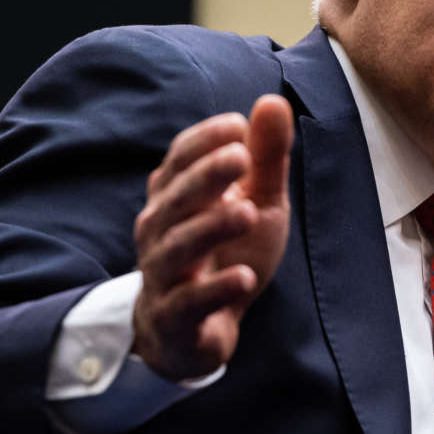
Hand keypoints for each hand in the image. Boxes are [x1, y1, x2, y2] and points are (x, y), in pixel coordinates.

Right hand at [132, 95, 293, 380]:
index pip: (179, 159)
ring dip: (211, 228)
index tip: (239, 126)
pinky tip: (244, 277)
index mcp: (175, 195)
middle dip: (206, 176)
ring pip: (178, 248)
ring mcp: (163, 275)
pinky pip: (188, 303)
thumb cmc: (223, 253)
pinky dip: (215, 290)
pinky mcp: (174, 318)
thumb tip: (272, 101)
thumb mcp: (256, 201)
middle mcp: (160, 230)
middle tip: (241, 158)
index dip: (205, 141)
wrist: (193, 332)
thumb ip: (265, 157)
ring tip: (247, 212)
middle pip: (176, 198)